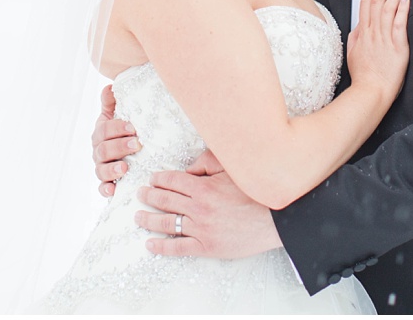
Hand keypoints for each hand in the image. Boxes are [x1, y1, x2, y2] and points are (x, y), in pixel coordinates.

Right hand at [92, 84, 140, 196]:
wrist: (129, 154)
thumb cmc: (123, 132)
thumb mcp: (117, 116)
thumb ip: (111, 103)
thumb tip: (109, 86)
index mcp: (101, 133)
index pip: (104, 130)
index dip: (117, 128)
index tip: (133, 127)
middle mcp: (98, 151)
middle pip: (103, 150)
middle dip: (119, 146)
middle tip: (137, 144)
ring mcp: (101, 168)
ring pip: (101, 170)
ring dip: (112, 169)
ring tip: (125, 167)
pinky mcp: (106, 184)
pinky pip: (102, 189)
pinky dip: (106, 190)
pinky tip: (113, 190)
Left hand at [134, 150, 281, 257]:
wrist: (274, 220)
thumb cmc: (254, 193)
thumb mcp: (231, 170)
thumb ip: (207, 164)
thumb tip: (188, 168)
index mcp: (203, 187)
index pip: (172, 181)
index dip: (159, 179)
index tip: (152, 179)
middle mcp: (198, 208)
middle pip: (165, 200)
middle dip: (149, 196)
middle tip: (140, 194)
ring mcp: (201, 229)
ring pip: (166, 223)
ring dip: (148, 219)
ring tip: (138, 216)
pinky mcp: (207, 246)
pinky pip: (179, 248)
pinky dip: (162, 247)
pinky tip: (150, 244)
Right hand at [347, 0, 409, 101]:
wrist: (370, 91)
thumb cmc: (363, 77)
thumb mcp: (352, 54)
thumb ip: (355, 38)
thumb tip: (358, 27)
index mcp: (361, 34)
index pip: (365, 6)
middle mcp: (372, 33)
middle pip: (376, 2)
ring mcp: (384, 38)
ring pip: (387, 9)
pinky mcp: (397, 46)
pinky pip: (399, 23)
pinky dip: (402, 8)